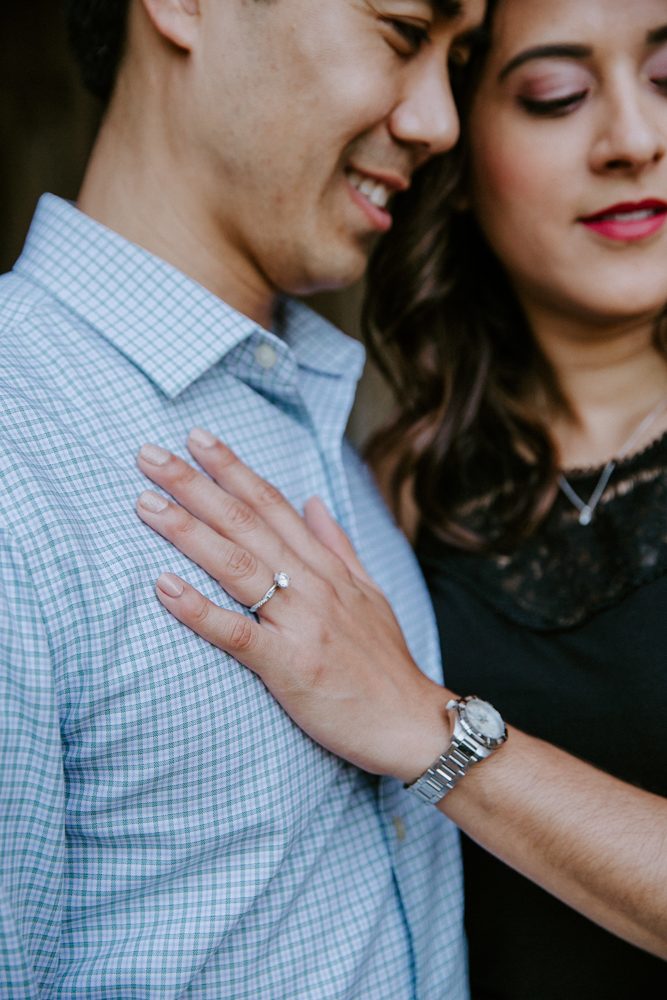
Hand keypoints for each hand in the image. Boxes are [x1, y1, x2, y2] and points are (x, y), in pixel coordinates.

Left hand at [135, 428, 452, 783]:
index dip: (232, 468)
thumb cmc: (384, 660)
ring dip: (189, 532)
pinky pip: (238, 633)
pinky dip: (199, 609)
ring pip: (238, 567)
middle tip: (149, 455)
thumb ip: (337, 544)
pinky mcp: (291, 666)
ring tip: (146, 505)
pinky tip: (163, 587)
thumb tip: (314, 499)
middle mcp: (313, 585)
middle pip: (246, 523)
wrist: (411, 721)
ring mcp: (302, 623)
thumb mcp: (369, 591)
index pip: (272, 504)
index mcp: (326, 567)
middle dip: (196, 485)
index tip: (196, 438)